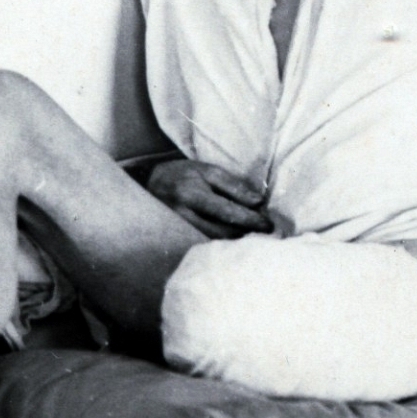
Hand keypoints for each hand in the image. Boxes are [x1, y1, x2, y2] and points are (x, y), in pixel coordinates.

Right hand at [147, 159, 271, 238]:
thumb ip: (232, 185)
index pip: (227, 211)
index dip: (251, 220)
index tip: (269, 225)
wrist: (147, 185)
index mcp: (190, 194)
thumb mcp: (206, 171)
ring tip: (252, 237)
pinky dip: (221, 245)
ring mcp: (175, 231)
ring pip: (213, 243)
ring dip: (235, 241)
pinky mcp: (174, 241)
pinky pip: (203, 246)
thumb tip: (258, 202)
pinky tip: (233, 242)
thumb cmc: (181, 175)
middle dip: (246, 233)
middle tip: (266, 234)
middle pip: (222, 232)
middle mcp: (181, 215)